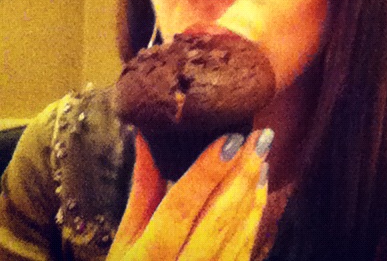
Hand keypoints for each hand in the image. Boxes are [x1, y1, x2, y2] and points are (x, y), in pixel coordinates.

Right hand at [107, 129, 272, 259]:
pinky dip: (254, 213)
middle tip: (259, 138)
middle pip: (216, 219)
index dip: (205, 173)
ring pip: (236, 232)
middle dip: (240, 175)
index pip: (179, 209)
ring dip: (252, 191)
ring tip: (262, 154)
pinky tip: (260, 185)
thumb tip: (145, 139)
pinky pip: (244, 246)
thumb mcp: (124, 242)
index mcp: (148, 258)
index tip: (230, 139)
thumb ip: (141, 191)